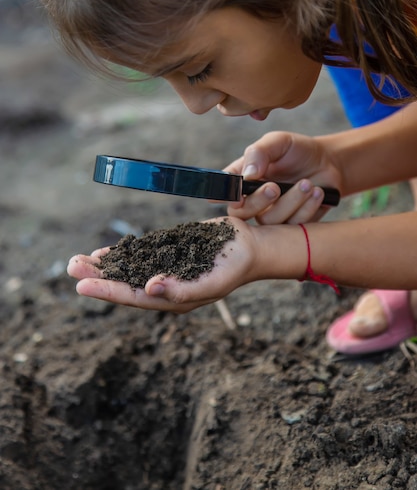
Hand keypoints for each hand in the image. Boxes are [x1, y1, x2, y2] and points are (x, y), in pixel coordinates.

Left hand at [68, 217, 262, 313]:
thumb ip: (183, 290)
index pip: (134, 297)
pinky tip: (102, 253)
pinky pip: (138, 255)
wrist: (248, 247)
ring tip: (76, 260)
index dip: (107, 291)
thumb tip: (150, 288)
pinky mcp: (167, 253)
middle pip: (124, 284)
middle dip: (97, 277)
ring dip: (102, 267)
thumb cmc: (233, 268)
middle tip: (70, 266)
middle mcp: (163, 287)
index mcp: (172, 299)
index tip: (82, 284)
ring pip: (126, 270)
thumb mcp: (212, 282)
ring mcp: (164, 269)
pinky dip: (119, 254)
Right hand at [224, 131, 341, 224]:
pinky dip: (307, 208)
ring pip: (270, 221)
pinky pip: (294, 227)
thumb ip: (259, 152)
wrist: (329, 163)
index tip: (237, 196)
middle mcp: (253, 199)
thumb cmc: (298, 150)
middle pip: (241, 213)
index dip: (225, 197)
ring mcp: (272, 214)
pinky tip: (317, 192)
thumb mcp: (278, 141)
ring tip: (307, 184)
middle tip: (274, 187)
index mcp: (243, 178)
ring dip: (290, 202)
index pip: (224, 191)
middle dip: (258, 202)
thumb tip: (248, 174)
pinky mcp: (292, 225)